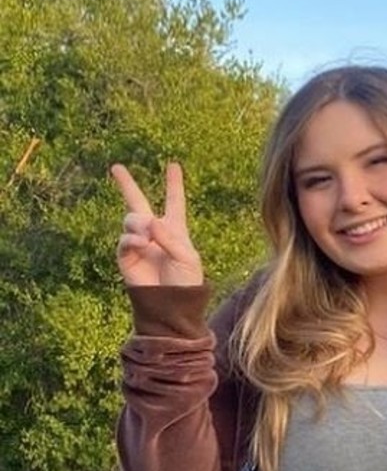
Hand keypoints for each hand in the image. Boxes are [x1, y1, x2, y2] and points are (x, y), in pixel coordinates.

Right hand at [111, 162, 204, 286]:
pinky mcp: (126, 256)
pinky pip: (125, 240)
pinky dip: (132, 239)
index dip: (174, 184)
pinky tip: (142, 243)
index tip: (173, 165)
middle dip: (127, 185)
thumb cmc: (186, 282)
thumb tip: (149, 221)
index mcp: (175, 230)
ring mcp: (139, 243)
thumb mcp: (187, 257)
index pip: (174, 202)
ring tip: (148, 237)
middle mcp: (154, 233)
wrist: (171, 305)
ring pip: (131, 220)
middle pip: (138, 203)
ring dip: (139, 224)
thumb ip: (170, 237)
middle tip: (116, 167)